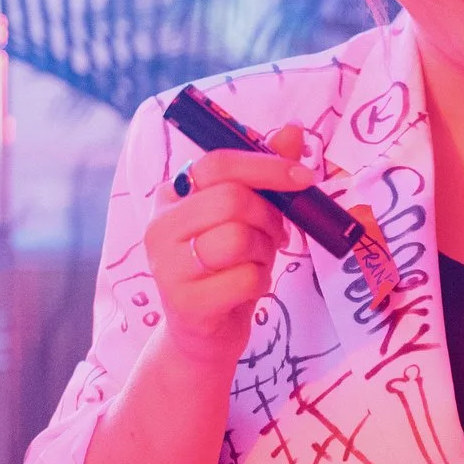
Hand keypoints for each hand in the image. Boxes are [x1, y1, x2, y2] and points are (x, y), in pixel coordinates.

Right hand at [143, 122, 311, 364]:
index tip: (303, 178)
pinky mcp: (185, 303)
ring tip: (255, 262)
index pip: (217, 163)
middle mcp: (159, 226)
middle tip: (274, 235)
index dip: (266, 166)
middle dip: (268, 217)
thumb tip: (294, 128)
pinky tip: (247, 290)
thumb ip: (265, 174)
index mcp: (172, 195)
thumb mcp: (249, 216)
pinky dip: (260, 282)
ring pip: (239, 239)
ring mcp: (167, 266)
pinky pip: (245, 277)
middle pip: (231, 199)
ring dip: (263, 252)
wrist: (203, 335)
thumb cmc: (227, 267)